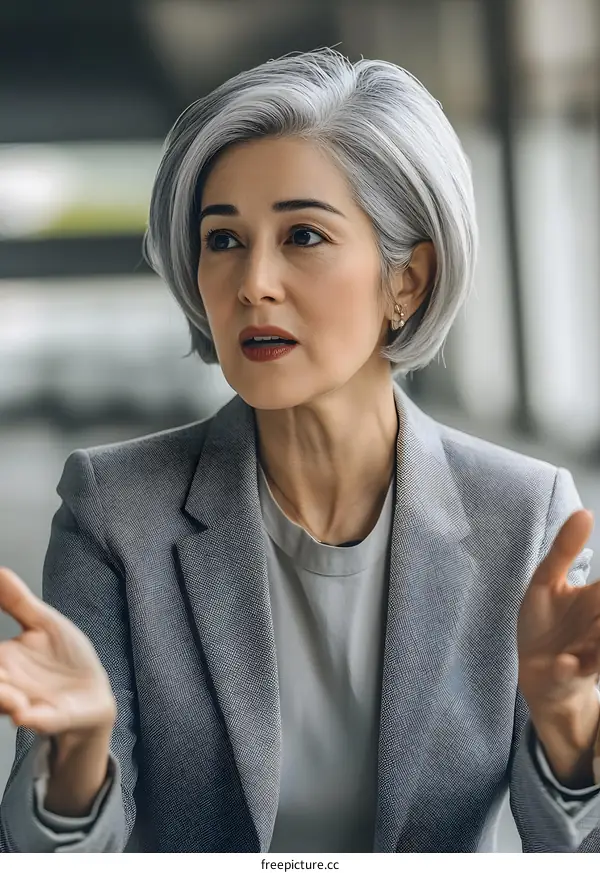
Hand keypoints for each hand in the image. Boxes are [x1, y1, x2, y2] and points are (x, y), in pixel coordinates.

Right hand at [0, 566, 115, 737]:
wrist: (95, 691)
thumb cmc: (65, 658)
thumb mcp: (43, 623)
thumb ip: (16, 601)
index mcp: (1, 660)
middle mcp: (7, 684)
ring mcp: (27, 703)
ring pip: (3, 702)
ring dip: (2, 697)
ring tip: (14, 697)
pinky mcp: (51, 718)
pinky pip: (36, 721)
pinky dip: (31, 718)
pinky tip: (25, 713)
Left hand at [518, 509, 599, 710]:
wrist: (535, 673)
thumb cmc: (546, 624)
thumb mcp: (546, 581)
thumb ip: (565, 549)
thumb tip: (585, 511)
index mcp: (597, 600)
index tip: (595, 593)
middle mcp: (599, 626)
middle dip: (599, 616)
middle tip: (594, 607)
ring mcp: (588, 653)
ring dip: (597, 644)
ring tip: (594, 636)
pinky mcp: (568, 675)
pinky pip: (573, 672)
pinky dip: (568, 668)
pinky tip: (563, 663)